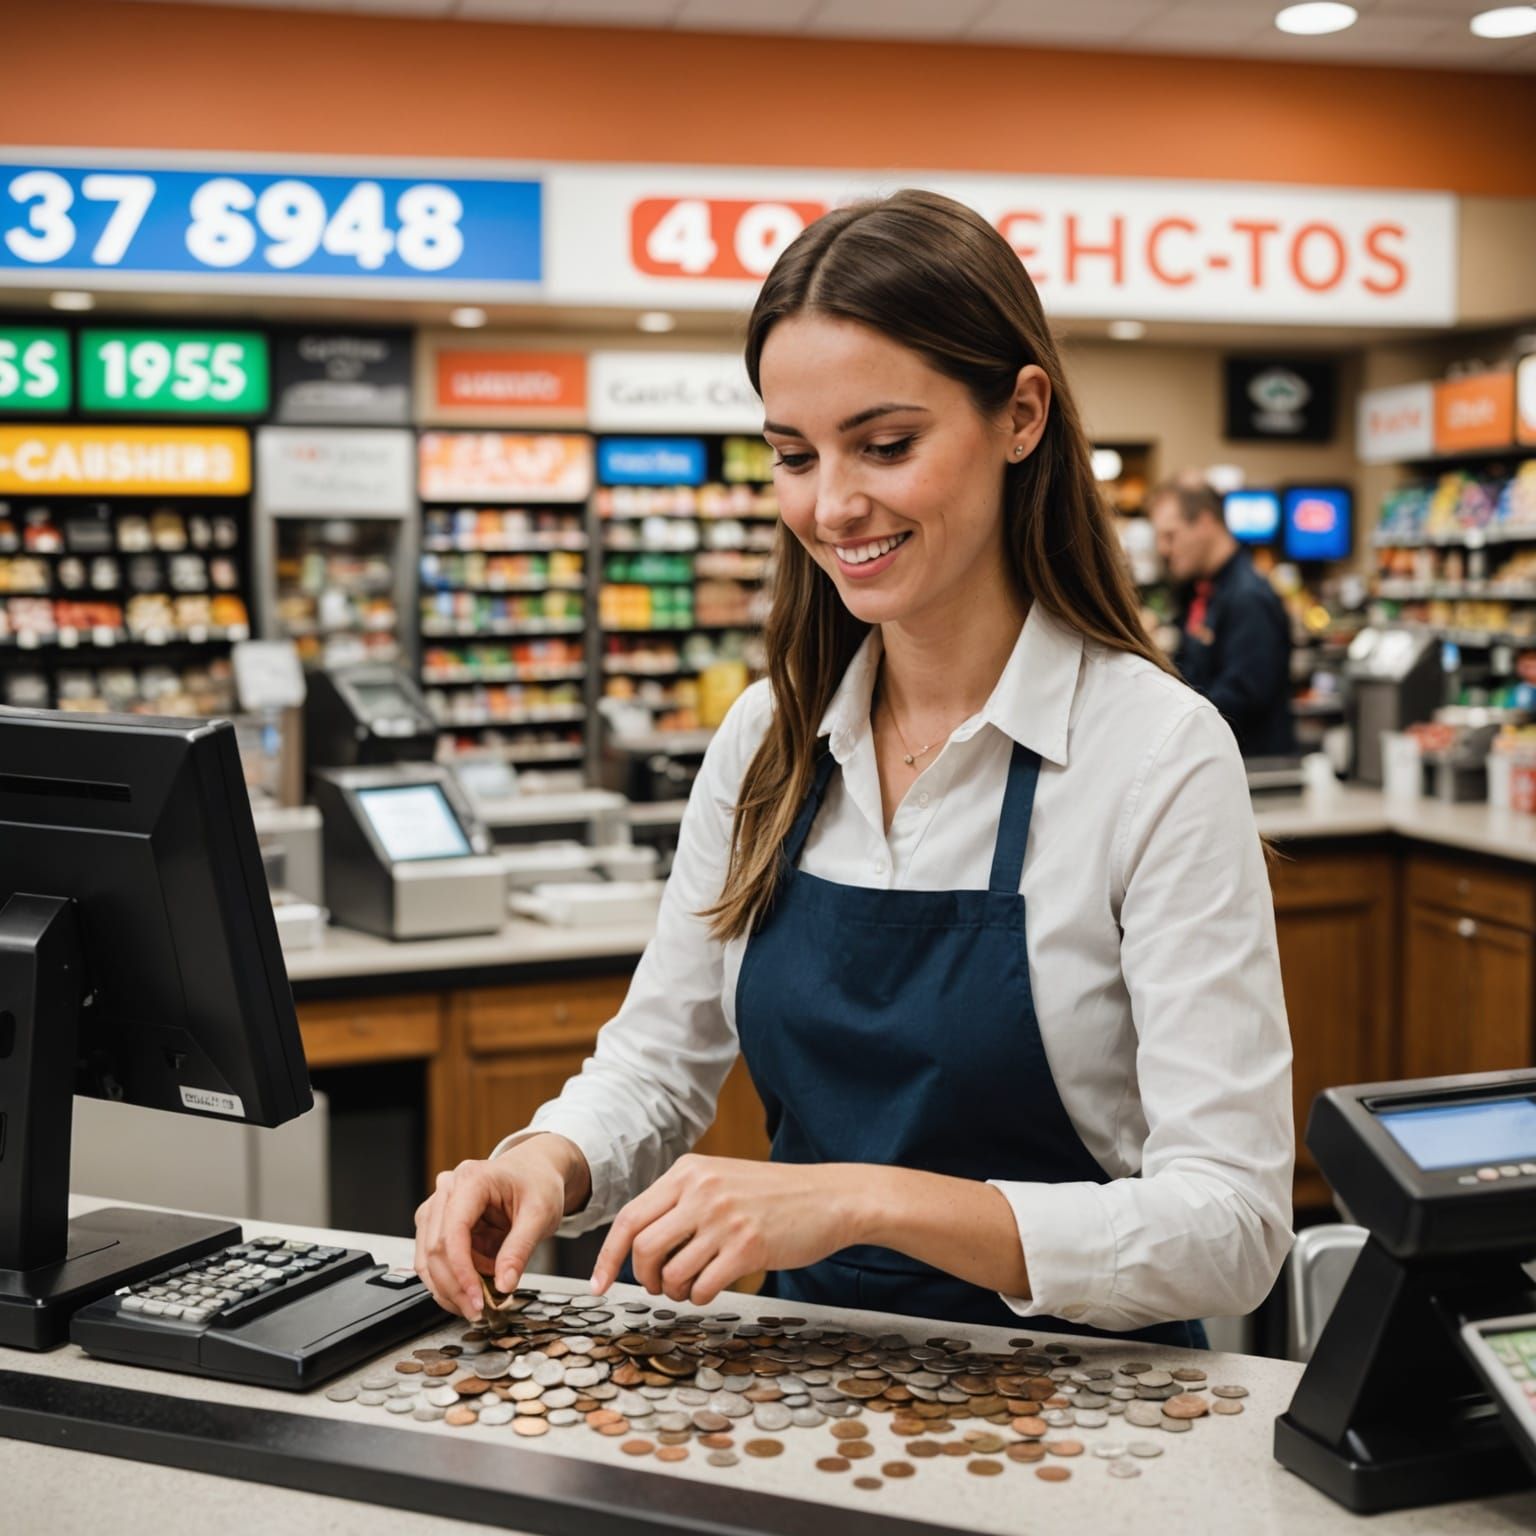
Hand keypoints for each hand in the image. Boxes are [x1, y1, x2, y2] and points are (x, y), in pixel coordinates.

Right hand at [413, 1133, 588, 1319]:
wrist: (535, 1170)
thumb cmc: (537, 1183)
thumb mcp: (540, 1215)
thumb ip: (520, 1250)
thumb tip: (504, 1286)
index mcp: (472, 1180)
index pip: (453, 1232)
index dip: (461, 1271)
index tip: (477, 1300)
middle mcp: (447, 1189)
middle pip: (434, 1248)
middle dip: (454, 1287)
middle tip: (477, 1311)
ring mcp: (438, 1206)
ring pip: (426, 1257)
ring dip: (449, 1287)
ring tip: (478, 1301)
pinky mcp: (438, 1222)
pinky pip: (433, 1258)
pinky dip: (451, 1279)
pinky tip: (472, 1288)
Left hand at [589, 1155, 860, 1305]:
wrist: (829, 1197)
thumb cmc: (772, 1195)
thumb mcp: (720, 1179)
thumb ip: (680, 1201)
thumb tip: (636, 1243)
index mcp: (688, 1171)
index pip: (629, 1217)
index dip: (608, 1257)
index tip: (598, 1285)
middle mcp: (701, 1190)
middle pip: (643, 1247)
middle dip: (643, 1278)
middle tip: (659, 1286)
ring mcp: (724, 1218)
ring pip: (671, 1272)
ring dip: (675, 1291)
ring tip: (691, 1287)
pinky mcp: (748, 1247)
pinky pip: (703, 1287)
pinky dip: (701, 1297)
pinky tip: (713, 1288)